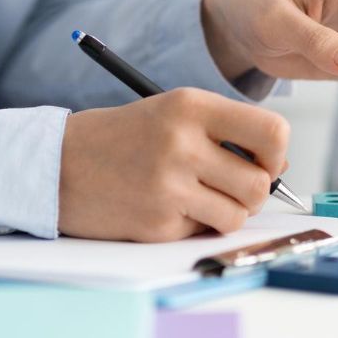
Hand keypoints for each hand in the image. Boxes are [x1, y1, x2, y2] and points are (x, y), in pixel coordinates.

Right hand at [58, 89, 288, 241]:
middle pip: (260, 183)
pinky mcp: (157, 223)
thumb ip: (227, 133)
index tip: (261, 160)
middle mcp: (182, 143)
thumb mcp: (174, 115)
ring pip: (238, 215)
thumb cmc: (124, 138)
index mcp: (191, 106)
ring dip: (227, 212)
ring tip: (198, 197)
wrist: (57, 165)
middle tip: (230, 186)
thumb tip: (280, 169)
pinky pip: (203, 231)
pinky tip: (165, 206)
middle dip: (253, 192)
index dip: (276, 153)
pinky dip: (193, 224)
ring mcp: (169, 186)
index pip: (272, 132)